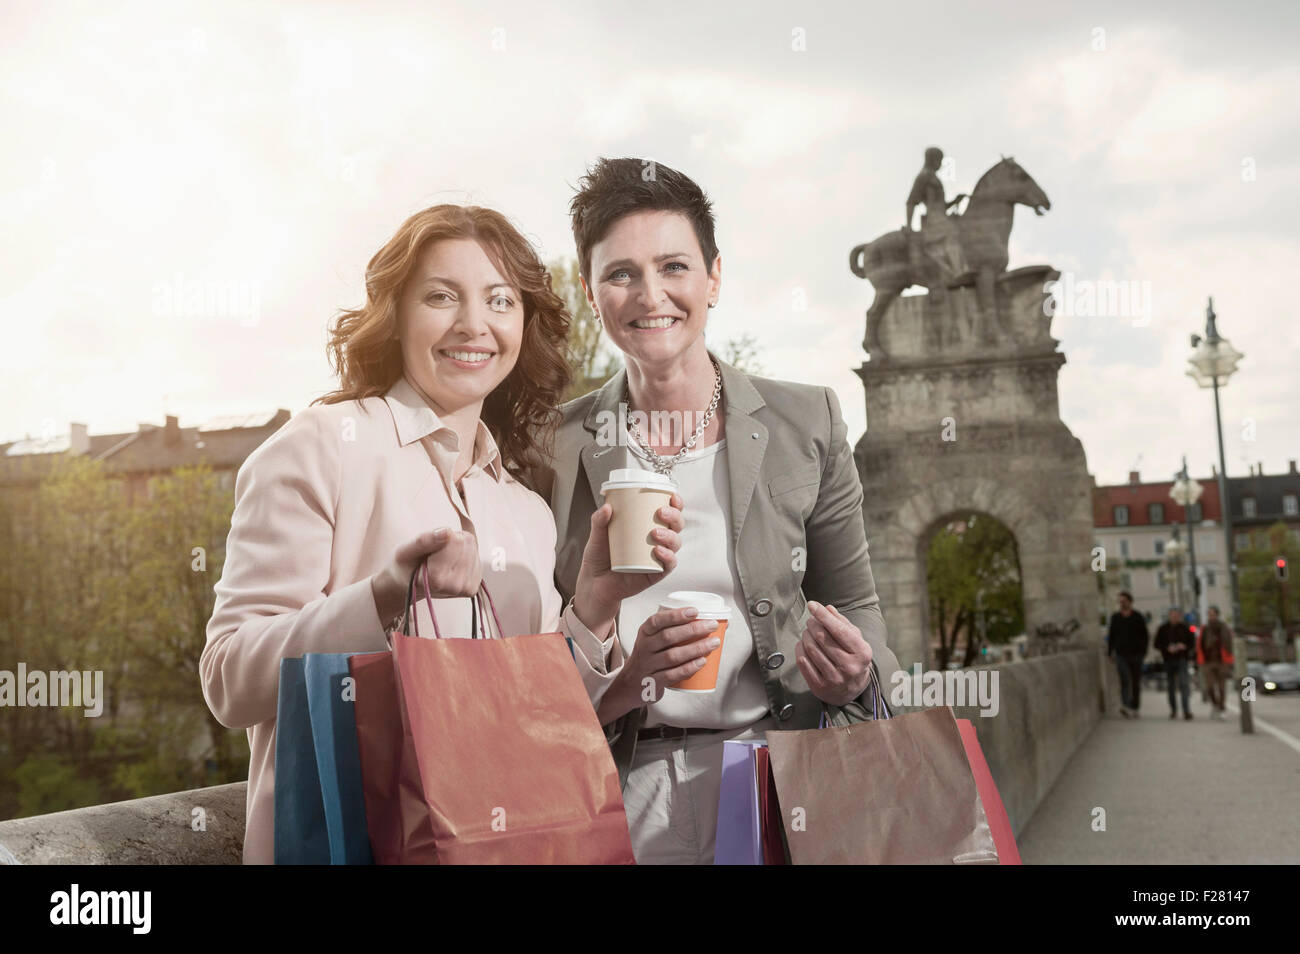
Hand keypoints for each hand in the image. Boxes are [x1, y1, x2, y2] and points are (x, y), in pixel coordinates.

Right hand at [371, 527, 480, 621]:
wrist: (410, 587)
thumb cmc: (405, 568)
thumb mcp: (404, 551)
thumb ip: (424, 541)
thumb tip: (447, 532)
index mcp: (436, 579)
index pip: (454, 540)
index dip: (440, 537)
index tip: (428, 549)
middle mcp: (455, 586)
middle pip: (465, 542)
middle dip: (451, 540)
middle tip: (434, 553)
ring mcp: (467, 587)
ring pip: (472, 546)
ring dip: (458, 546)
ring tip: (442, 559)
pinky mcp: (473, 586)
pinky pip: (476, 556)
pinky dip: (464, 554)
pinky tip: (451, 564)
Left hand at [573, 493, 683, 626]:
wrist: (594, 583)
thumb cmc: (599, 557)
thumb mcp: (597, 536)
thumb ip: (599, 521)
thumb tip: (606, 507)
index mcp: (648, 527)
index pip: (669, 512)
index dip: (676, 504)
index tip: (672, 496)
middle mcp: (657, 541)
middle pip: (677, 526)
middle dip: (674, 517)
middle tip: (660, 512)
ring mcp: (658, 557)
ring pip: (676, 544)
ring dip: (670, 536)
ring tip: (655, 534)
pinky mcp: (656, 574)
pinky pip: (669, 565)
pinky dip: (668, 557)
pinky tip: (658, 551)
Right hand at [602, 607, 720, 719]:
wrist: (630, 684)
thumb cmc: (651, 656)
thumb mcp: (654, 640)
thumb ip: (678, 629)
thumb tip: (720, 623)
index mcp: (645, 633)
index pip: (657, 621)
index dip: (676, 615)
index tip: (695, 611)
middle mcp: (644, 647)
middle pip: (668, 637)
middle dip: (693, 629)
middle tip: (712, 625)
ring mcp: (648, 666)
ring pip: (672, 656)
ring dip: (695, 648)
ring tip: (713, 643)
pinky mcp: (653, 682)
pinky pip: (672, 675)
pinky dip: (688, 668)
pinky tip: (701, 662)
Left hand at [796, 601, 873, 706]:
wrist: (852, 690)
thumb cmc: (853, 658)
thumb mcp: (855, 640)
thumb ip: (843, 623)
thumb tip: (827, 608)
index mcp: (862, 653)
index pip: (839, 630)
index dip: (823, 615)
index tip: (812, 604)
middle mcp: (849, 667)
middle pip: (822, 638)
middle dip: (813, 624)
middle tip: (811, 620)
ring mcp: (834, 678)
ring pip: (811, 648)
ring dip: (805, 635)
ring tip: (808, 632)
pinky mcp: (820, 687)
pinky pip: (803, 661)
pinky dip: (800, 648)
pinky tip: (803, 645)